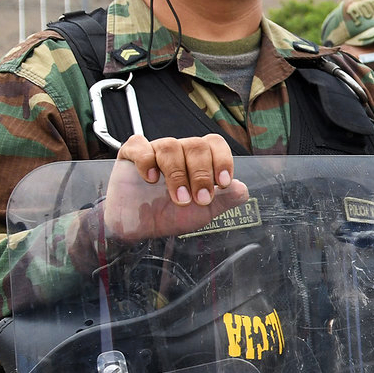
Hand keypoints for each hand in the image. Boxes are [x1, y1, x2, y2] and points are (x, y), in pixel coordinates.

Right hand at [104, 135, 247, 242]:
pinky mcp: (131, 154)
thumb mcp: (203, 212)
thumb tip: (242, 188)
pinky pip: (140, 147)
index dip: (222, 160)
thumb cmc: (170, 215)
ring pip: (170, 146)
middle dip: (201, 174)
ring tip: (178, 198)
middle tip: (198, 199)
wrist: (138, 228)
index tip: (222, 183)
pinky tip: (150, 179)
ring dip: (177, 175)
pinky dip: (147, 162)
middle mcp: (179, 151)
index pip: (215, 144)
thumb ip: (225, 200)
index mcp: (198, 159)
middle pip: (196, 145)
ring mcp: (154, 151)